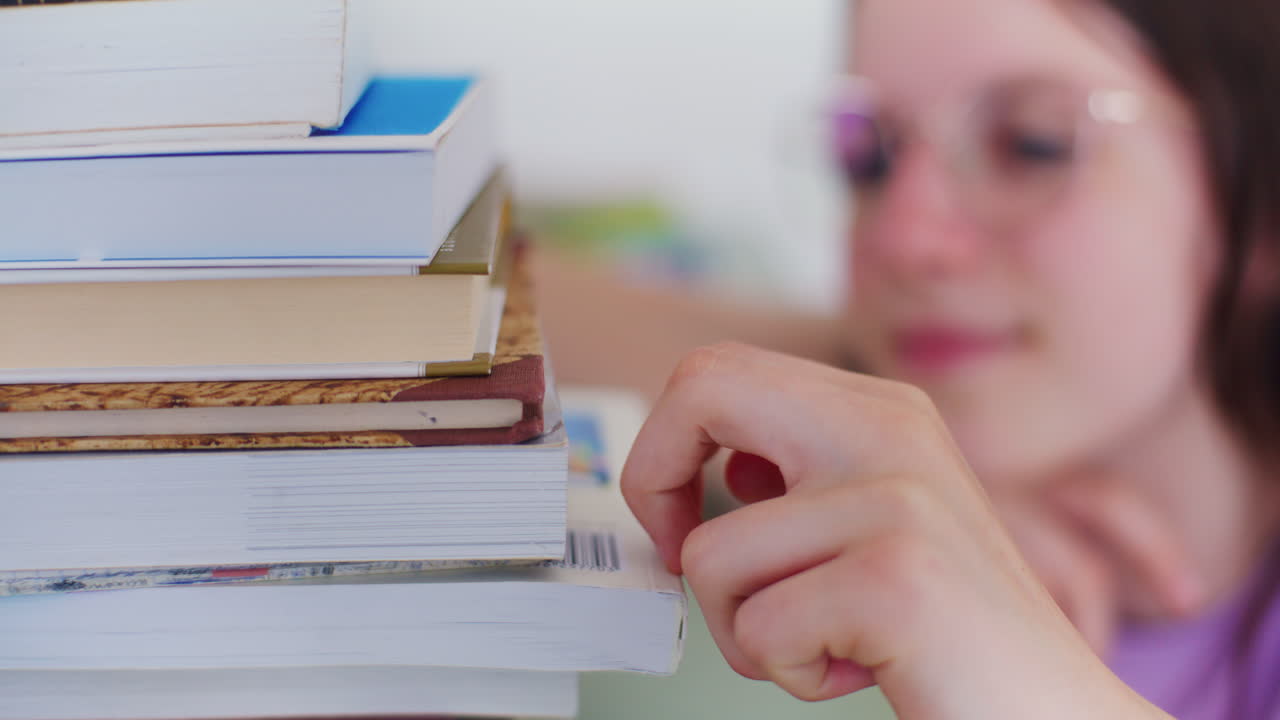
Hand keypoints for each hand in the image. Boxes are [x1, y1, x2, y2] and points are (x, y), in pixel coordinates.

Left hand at [622, 343, 1168, 719]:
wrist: (1058, 713)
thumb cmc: (948, 632)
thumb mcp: (874, 518)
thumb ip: (800, 474)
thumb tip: (701, 467)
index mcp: (879, 410)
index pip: (717, 369)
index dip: (665, 445)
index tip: (677, 520)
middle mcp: (889, 430)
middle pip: (700, 391)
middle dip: (654, 485)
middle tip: (682, 562)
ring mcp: (894, 500)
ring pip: (709, 556)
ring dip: (747, 630)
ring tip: (831, 643)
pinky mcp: (894, 579)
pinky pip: (758, 628)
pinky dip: (791, 671)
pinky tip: (863, 668)